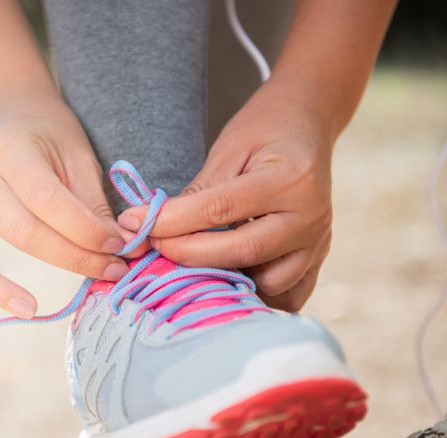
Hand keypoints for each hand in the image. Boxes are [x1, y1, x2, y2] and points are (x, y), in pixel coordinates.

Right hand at [0, 92, 143, 320]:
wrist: (10, 115)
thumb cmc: (48, 134)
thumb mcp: (77, 152)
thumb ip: (92, 200)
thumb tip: (119, 246)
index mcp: (10, 150)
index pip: (48, 202)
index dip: (86, 230)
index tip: (119, 247)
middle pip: (20, 230)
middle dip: (69, 257)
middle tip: (108, 273)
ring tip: (29, 309)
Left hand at [118, 81, 334, 310]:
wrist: (307, 125)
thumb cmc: (264, 130)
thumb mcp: (228, 149)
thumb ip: (197, 193)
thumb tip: (153, 226)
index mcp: (290, 180)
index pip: (220, 210)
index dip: (172, 221)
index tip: (136, 223)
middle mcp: (311, 217)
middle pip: (242, 251)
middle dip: (187, 254)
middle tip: (154, 246)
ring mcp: (318, 243)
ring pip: (267, 282)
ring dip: (223, 278)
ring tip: (193, 260)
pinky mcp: (317, 259)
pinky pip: (288, 295)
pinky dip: (257, 293)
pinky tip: (232, 275)